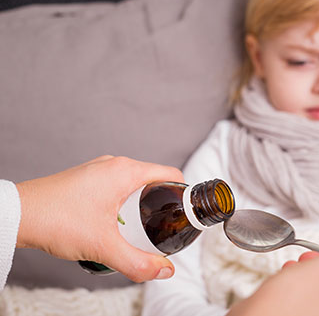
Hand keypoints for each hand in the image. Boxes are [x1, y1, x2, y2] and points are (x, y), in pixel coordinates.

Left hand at [16, 155, 183, 282]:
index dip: (183, 195)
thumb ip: (138, 262)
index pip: (171, 173)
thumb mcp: (104, 246)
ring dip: (142, 204)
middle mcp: (115, 164)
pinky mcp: (87, 178)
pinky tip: (115, 223)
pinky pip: (117, 186)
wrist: (17, 215)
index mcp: (126, 171)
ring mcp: (99, 169)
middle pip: (154, 179)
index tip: (183, 215)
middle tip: (162, 228)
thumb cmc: (56, 221)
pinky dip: (124, 202)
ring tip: (140, 229)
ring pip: (134, 183)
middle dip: (162, 204)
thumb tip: (164, 271)